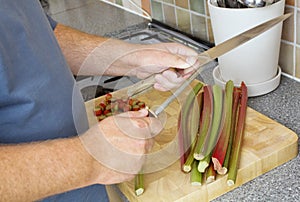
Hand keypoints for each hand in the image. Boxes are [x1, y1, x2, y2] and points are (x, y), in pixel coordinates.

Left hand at [80, 39, 209, 90]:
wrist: (131, 64)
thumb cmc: (142, 55)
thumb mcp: (161, 58)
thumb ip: (177, 60)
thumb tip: (192, 61)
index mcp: (178, 51)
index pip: (195, 60)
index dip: (190, 69)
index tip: (182, 72)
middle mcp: (176, 59)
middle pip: (187, 74)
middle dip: (175, 79)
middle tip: (165, 74)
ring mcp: (171, 68)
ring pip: (178, 82)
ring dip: (167, 83)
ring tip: (157, 77)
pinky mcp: (165, 76)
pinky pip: (170, 86)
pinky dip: (163, 86)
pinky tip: (156, 82)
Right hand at [80, 109, 162, 184]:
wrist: (86, 160)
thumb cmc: (96, 140)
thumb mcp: (114, 120)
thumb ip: (133, 115)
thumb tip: (143, 113)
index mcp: (139, 129)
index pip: (156, 125)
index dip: (150, 124)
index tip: (147, 126)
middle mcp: (142, 144)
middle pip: (150, 139)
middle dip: (141, 138)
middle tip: (125, 138)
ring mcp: (139, 160)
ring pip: (142, 153)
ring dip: (134, 150)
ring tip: (118, 149)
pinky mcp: (133, 172)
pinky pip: (135, 164)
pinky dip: (128, 162)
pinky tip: (116, 158)